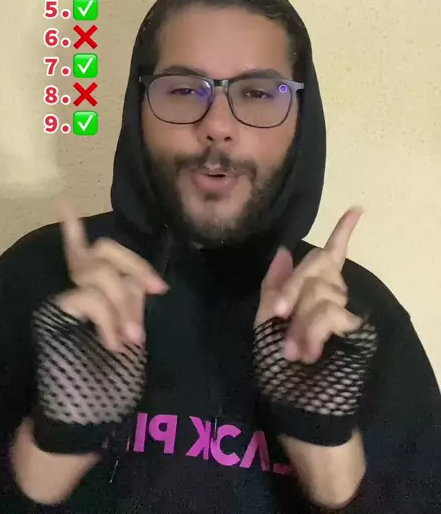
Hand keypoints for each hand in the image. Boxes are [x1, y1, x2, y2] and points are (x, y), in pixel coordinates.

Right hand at [30, 203, 167, 454]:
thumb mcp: (133, 331)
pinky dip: (108, 318)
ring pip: (99, 271)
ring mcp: (63, 302)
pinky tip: (114, 343)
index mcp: (95, 293)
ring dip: (124, 303)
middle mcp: (75, 290)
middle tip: (156, 292)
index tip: (62, 202)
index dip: (73, 228)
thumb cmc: (114, 381)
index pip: (86, 250)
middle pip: (103, 249)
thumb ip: (132, 300)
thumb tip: (138, 280)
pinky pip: (89, 296)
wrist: (88, 418)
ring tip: (131, 339)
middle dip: (135, 266)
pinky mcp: (55, 314)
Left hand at [253, 207, 375, 505]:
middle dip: (291, 287)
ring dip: (299, 319)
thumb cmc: (279, 375)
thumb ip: (273, 289)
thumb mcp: (264, 326)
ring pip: (321, 288)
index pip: (331, 256)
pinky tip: (308, 352)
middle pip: (316, 264)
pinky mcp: (359, 332)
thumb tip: (284, 250)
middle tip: (276, 315)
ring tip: (293, 351)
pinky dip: (313, 330)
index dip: (342, 232)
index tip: (357, 210)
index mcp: (312, 296)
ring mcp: (348, 315)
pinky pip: (332, 311)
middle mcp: (335, 299)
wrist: (298, 414)